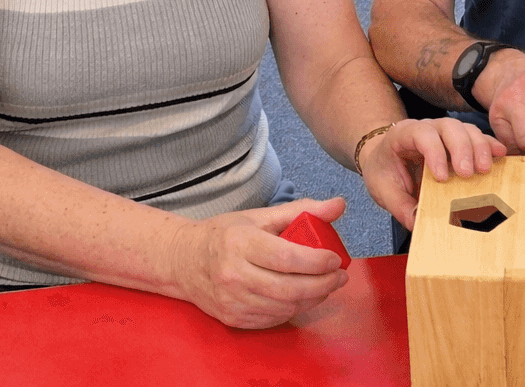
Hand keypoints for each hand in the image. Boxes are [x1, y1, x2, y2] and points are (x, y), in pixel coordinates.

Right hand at [172, 196, 349, 328]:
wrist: (184, 262)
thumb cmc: (225, 234)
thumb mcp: (259, 216)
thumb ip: (301, 210)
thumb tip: (339, 205)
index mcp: (240, 243)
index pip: (286, 257)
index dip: (316, 262)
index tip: (336, 260)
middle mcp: (234, 275)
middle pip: (289, 288)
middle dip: (323, 284)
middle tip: (340, 276)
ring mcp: (232, 301)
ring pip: (285, 307)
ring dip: (313, 298)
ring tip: (326, 285)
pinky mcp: (233, 319)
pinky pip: (273, 319)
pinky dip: (294, 309)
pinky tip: (304, 297)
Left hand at [360, 118, 506, 229]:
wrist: (386, 158)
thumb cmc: (385, 171)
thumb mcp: (383, 190)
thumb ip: (400, 206)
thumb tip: (417, 224)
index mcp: (404, 135)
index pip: (421, 134)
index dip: (434, 152)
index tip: (441, 177)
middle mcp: (427, 127)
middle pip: (449, 127)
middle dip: (461, 149)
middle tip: (468, 173)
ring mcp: (445, 131)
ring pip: (466, 129)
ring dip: (478, 147)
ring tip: (485, 169)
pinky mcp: (459, 140)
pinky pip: (477, 136)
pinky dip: (489, 144)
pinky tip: (500, 155)